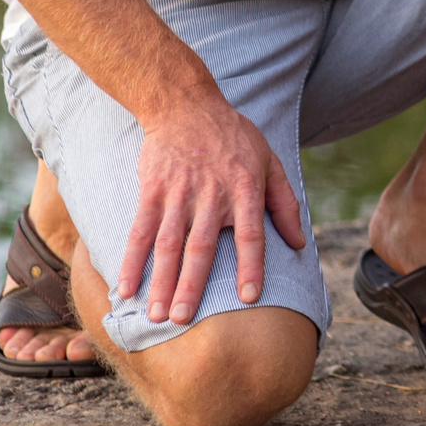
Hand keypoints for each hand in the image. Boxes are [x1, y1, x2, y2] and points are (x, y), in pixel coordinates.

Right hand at [117, 97, 306, 325]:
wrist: (187, 105)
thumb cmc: (235, 137)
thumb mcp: (270, 162)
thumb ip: (285, 203)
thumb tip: (300, 243)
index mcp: (246, 190)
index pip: (251, 235)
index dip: (251, 266)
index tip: (250, 297)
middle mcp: (212, 196)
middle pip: (201, 248)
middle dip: (192, 286)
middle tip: (184, 320)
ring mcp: (179, 194)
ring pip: (168, 245)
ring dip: (160, 281)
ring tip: (155, 314)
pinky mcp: (152, 191)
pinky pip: (140, 231)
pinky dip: (131, 261)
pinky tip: (125, 288)